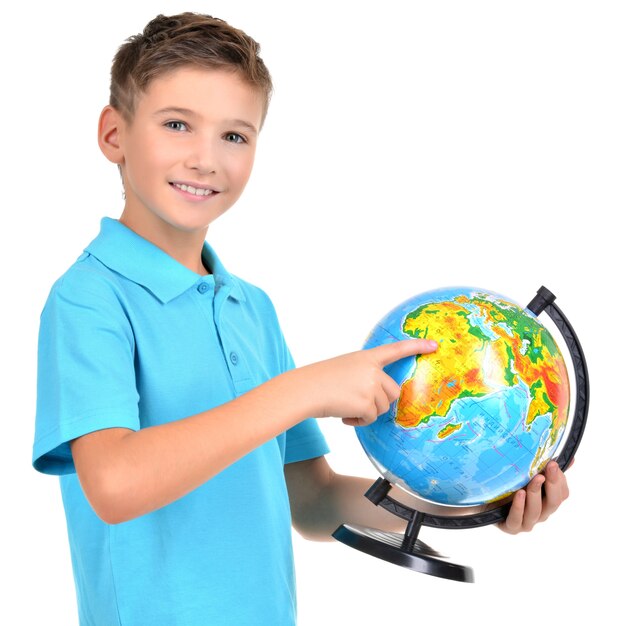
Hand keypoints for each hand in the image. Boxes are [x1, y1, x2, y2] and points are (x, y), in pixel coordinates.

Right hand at [301, 339, 437, 426]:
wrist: (304, 390)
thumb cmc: (319, 381)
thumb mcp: (345, 370)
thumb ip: (364, 377)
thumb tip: (378, 399)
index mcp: (366, 357)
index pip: (396, 349)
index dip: (416, 346)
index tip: (435, 345)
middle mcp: (372, 369)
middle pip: (393, 392)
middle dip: (379, 402)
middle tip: (357, 403)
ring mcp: (371, 385)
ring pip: (383, 407)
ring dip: (366, 412)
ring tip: (345, 407)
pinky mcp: (367, 403)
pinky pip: (371, 418)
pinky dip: (359, 422)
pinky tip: (344, 416)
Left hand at [498, 461, 569, 533]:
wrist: (482, 497)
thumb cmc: (508, 484)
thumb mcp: (525, 473)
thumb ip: (545, 468)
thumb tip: (571, 458)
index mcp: (547, 501)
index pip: (561, 494)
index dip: (560, 480)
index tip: (554, 463)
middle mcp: (540, 513)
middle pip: (553, 503)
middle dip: (552, 483)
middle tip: (550, 467)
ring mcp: (526, 522)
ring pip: (535, 511)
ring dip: (536, 493)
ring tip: (535, 478)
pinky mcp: (511, 527)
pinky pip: (516, 519)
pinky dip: (519, 507)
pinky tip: (519, 494)